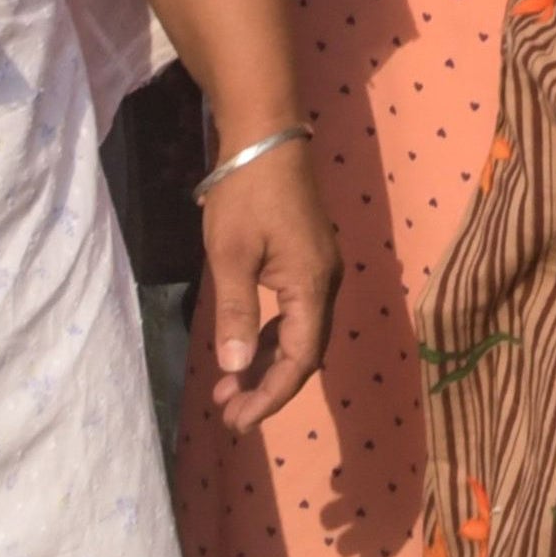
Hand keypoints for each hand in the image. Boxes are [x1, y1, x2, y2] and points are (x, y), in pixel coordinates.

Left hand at [197, 130, 334, 432]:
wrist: (266, 136)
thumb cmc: (245, 193)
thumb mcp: (231, 255)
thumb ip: (236, 314)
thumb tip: (236, 369)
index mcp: (313, 286)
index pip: (299, 359)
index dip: (270, 395)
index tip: (238, 420)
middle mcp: (326, 284)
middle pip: (304, 353)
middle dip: (267, 387)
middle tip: (229, 413)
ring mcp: (320, 271)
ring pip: (300, 335)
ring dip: (267, 364)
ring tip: (230, 390)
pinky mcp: (309, 260)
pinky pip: (296, 314)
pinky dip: (272, 338)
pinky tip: (248, 350)